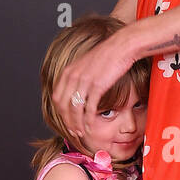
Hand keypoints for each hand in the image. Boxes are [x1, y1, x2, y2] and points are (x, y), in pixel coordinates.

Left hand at [53, 28, 136, 142]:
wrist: (122, 46)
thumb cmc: (108, 55)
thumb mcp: (86, 64)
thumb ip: (78, 76)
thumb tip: (76, 89)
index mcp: (68, 71)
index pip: (57, 97)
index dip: (61, 112)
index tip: (67, 120)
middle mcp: (73, 76)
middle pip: (63, 106)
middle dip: (67, 121)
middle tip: (72, 131)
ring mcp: (84, 81)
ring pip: (74, 110)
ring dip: (76, 124)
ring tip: (80, 132)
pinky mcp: (97, 86)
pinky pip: (89, 108)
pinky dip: (88, 120)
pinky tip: (90, 127)